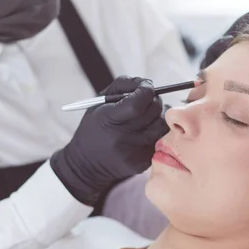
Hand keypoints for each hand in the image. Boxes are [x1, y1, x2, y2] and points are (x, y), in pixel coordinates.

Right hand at [51, 77, 168, 205]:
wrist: (87, 165)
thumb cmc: (95, 128)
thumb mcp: (99, 102)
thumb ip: (123, 85)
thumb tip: (147, 83)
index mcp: (107, 120)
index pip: (137, 103)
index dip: (146, 90)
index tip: (147, 86)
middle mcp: (121, 138)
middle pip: (153, 112)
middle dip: (154, 100)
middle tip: (148, 100)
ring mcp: (134, 153)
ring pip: (161, 125)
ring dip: (158, 116)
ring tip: (147, 116)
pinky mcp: (143, 163)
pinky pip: (160, 140)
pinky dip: (156, 131)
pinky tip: (145, 131)